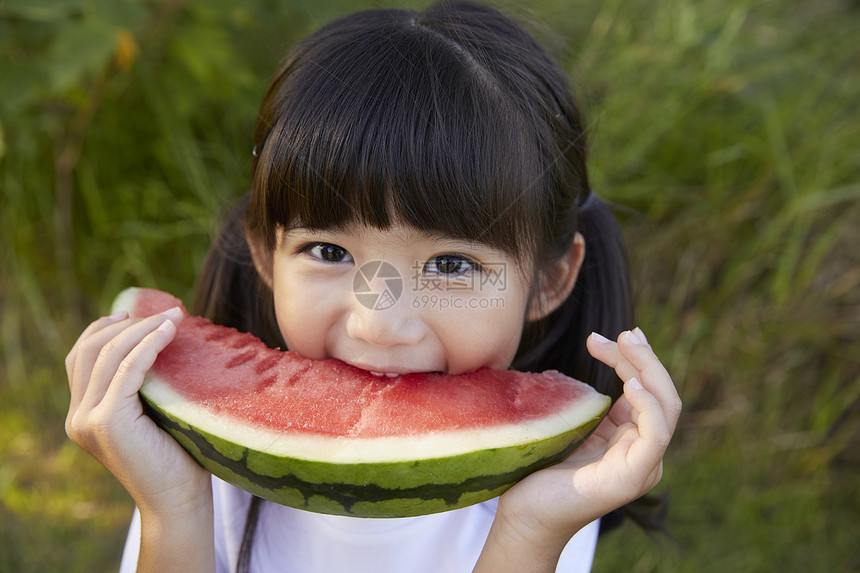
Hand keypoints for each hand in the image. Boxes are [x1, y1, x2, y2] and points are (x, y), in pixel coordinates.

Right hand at [65, 309, 211, 516]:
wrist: (179, 498)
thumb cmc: (177, 456)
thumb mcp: (152, 412)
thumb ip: (141, 384)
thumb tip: (156, 335)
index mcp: (82, 414)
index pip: (80, 357)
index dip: (105, 328)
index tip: (137, 313)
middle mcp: (77, 417)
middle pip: (90, 350)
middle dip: (127, 324)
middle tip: (165, 312)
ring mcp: (87, 420)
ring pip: (107, 354)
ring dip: (142, 329)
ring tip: (174, 316)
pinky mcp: (108, 421)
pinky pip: (127, 369)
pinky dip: (148, 344)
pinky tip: (169, 332)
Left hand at [489, 328, 680, 560]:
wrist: (525, 514)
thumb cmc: (540, 470)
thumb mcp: (570, 424)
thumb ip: (588, 401)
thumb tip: (592, 353)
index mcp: (629, 437)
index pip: (645, 389)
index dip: (631, 359)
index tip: (604, 336)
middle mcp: (643, 451)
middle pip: (662, 393)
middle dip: (645, 357)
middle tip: (625, 333)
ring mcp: (642, 465)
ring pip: (666, 408)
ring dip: (650, 371)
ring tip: (627, 345)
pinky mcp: (633, 476)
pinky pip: (655, 435)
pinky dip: (649, 405)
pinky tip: (632, 385)